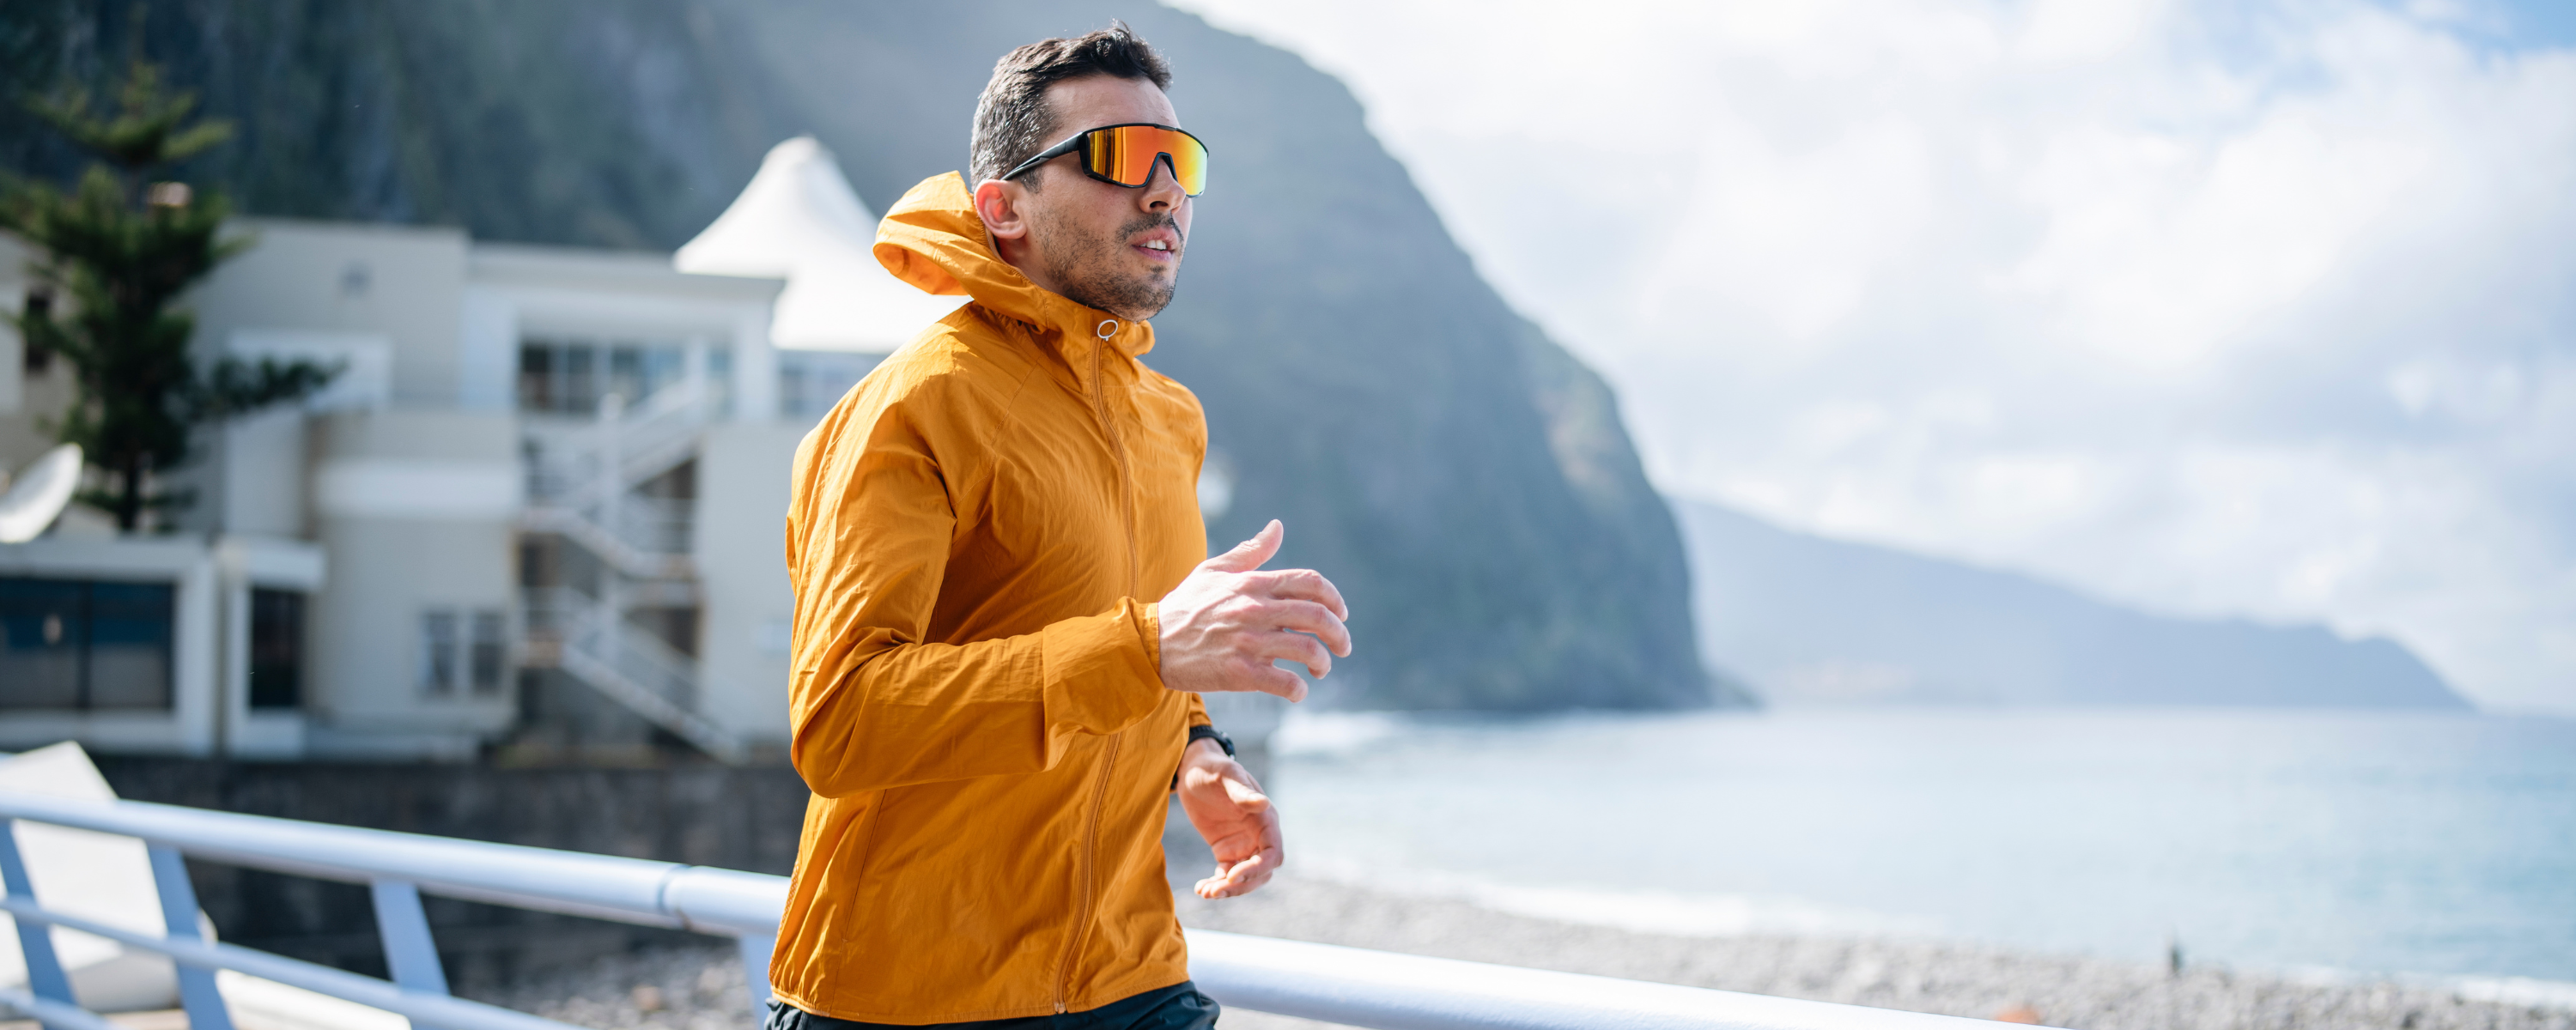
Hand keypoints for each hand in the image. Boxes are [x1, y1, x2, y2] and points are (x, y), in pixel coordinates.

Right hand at [1157, 520, 1350, 701]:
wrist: (1151, 643)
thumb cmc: (1184, 606)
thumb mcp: (1214, 570)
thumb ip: (1251, 551)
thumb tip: (1277, 527)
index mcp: (1252, 584)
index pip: (1309, 583)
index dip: (1334, 598)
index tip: (1341, 614)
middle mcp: (1255, 610)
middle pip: (1317, 616)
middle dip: (1340, 633)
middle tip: (1344, 647)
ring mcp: (1248, 642)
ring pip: (1307, 650)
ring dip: (1323, 662)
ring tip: (1320, 669)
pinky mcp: (1240, 673)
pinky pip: (1284, 682)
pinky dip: (1299, 690)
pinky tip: (1297, 691)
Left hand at [1176, 738, 1281, 897]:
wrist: (1193, 770)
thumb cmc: (1212, 768)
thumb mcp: (1226, 775)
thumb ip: (1242, 791)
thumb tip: (1263, 804)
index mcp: (1265, 819)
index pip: (1272, 853)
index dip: (1257, 869)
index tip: (1233, 876)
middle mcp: (1259, 835)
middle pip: (1261, 872)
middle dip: (1241, 886)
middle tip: (1214, 891)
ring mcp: (1243, 845)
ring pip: (1244, 878)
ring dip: (1227, 889)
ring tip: (1204, 892)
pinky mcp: (1226, 850)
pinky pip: (1226, 875)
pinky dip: (1216, 885)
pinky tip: (1200, 889)